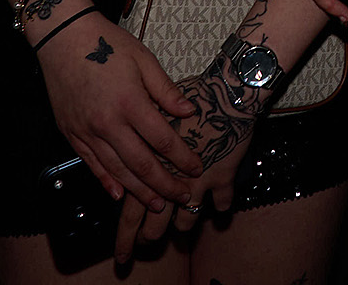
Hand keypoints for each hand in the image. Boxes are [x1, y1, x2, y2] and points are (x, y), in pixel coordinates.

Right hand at [33, 11, 201, 209]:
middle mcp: (107, 123)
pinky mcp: (72, 134)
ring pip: (117, 170)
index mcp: (129, 102)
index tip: (197, 168)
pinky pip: (92, 164)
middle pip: (141, 163)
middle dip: (164, 184)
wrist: (63, 38)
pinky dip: (107, 182)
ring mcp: (87, 131)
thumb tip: (189, 112)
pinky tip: (120, 195)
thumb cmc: (107, 43)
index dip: (182, 158)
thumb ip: (166, 91)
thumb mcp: (144, 60)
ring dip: (139, 191)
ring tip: (157, 204)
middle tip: (182, 196)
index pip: (162, 140)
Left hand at [116, 73, 261, 263]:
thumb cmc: (186, 95)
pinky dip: (222, 207)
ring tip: (181, 226)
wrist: (226, 92)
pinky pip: (223, 203)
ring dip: (183, 225)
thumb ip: (136, 136)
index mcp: (149, 168)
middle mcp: (171, 182)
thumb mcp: (150, 113)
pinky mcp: (223, 178)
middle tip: (145, 245)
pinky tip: (220, 207)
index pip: (130, 213)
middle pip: (156, 224)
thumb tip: (125, 151)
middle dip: (149, 239)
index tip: (122, 256)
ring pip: (187, 220)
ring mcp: (199, 183)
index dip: (125, 238)